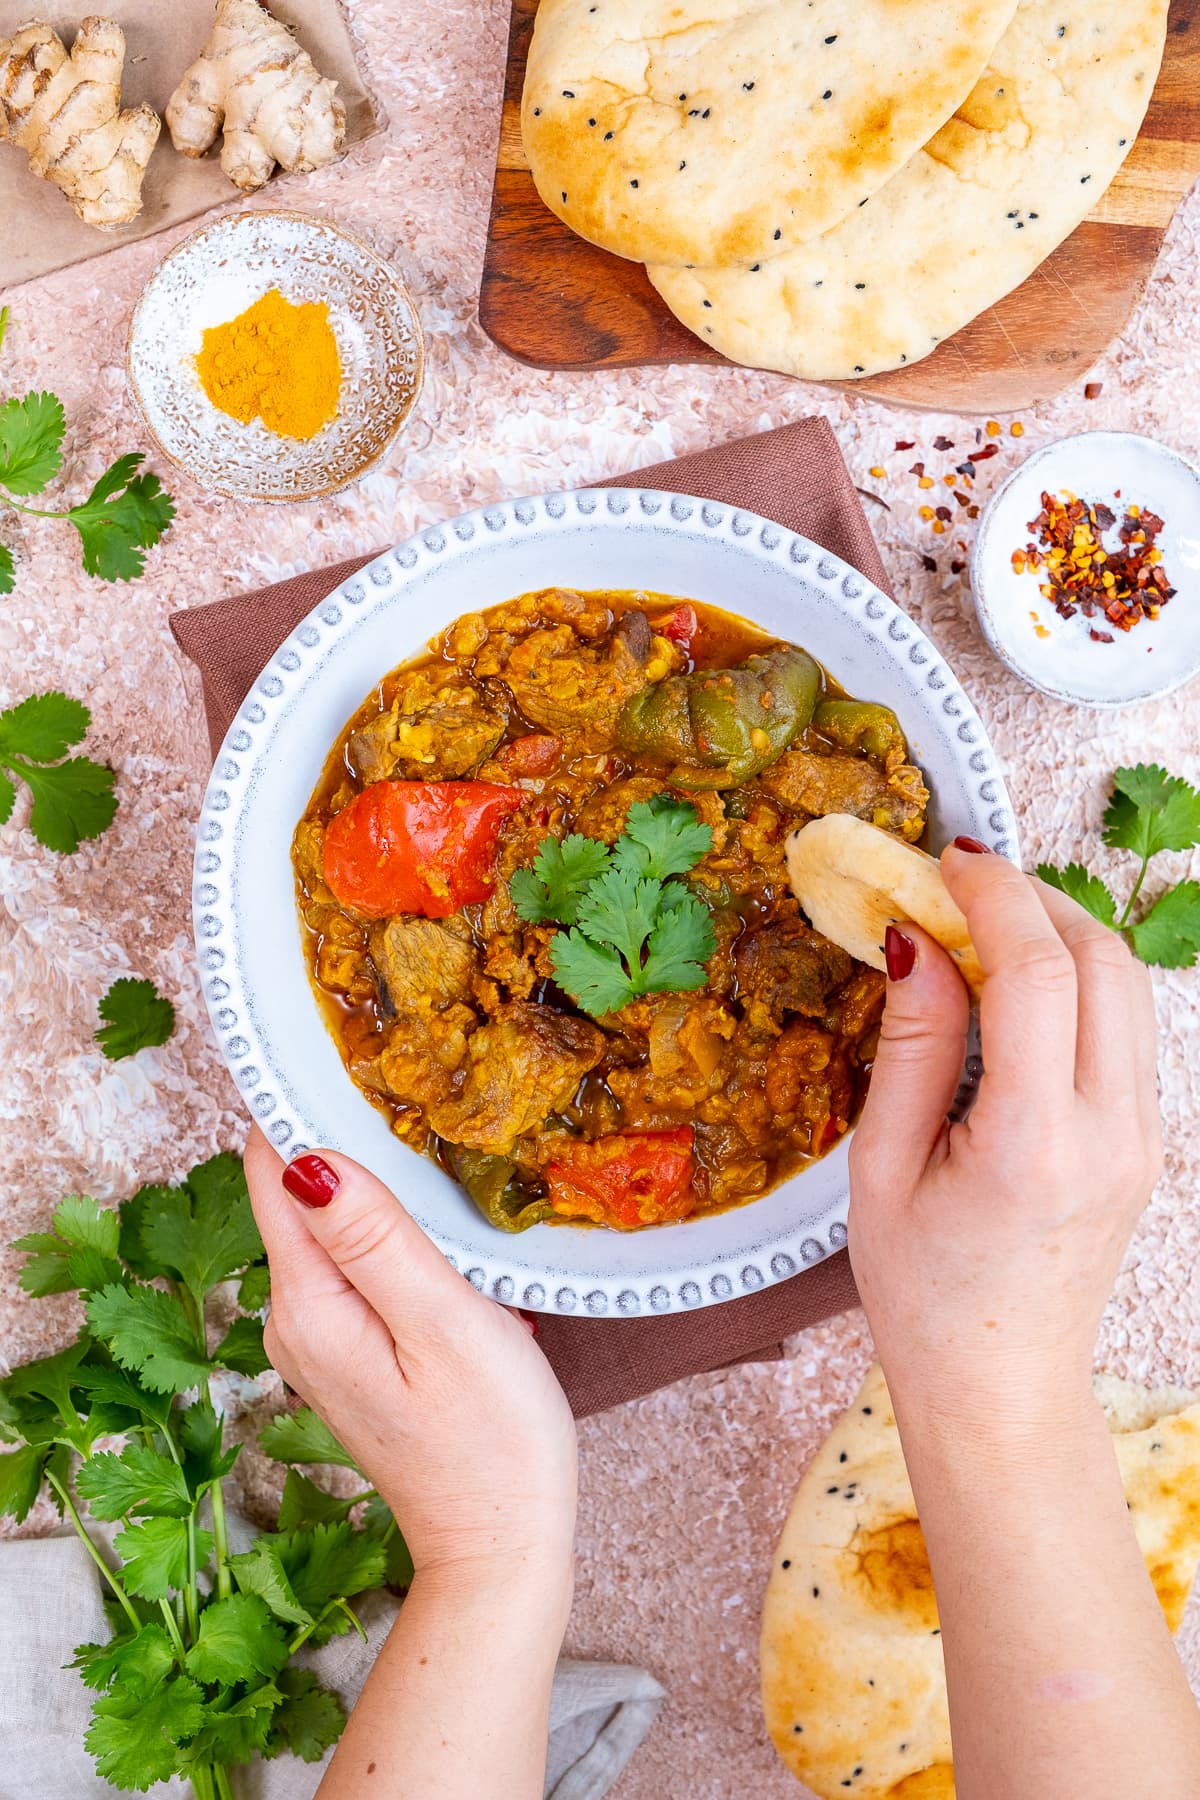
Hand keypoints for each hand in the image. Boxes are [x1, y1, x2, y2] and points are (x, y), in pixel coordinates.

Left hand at [243, 1129, 576, 1601]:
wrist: (503, 1544)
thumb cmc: (491, 1440)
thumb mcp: (443, 1325)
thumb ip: (375, 1238)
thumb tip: (307, 1154)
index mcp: (307, 1304)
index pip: (274, 1170)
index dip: (306, 1103)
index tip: (355, 1053)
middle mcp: (293, 1317)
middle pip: (297, 1190)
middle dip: (344, 1134)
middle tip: (412, 1082)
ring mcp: (318, 1336)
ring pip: (329, 1223)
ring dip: (373, 1182)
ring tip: (433, 1134)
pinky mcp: (351, 1349)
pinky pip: (353, 1259)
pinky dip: (389, 1227)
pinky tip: (440, 1218)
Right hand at [848, 841, 1160, 1429]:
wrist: (1000, 1385)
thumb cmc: (923, 1294)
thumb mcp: (882, 1169)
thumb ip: (910, 1046)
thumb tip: (916, 939)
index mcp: (1032, 1144)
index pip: (1037, 973)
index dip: (993, 896)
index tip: (944, 862)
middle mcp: (1109, 1133)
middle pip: (1103, 960)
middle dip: (1034, 898)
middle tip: (960, 885)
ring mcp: (1142, 1137)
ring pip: (1128, 986)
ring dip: (1063, 933)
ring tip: (986, 926)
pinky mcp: (1146, 1140)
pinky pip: (1125, 1027)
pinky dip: (1078, 981)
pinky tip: (1017, 988)